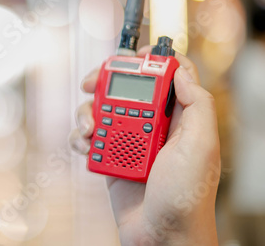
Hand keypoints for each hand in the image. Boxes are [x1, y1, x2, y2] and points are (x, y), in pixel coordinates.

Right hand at [70, 47, 220, 244]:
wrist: (161, 237)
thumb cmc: (187, 197)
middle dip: (104, 81)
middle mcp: (152, 125)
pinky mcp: (110, 157)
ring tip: (88, 129)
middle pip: (124, 88)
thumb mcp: (202, 147)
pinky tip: (85, 147)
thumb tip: (179, 70)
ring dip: (86, 114)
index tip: (135, 55)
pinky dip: (80, 138)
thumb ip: (196, 105)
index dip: (152, 60)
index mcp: (178, 118)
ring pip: (100, 110)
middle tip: (89, 82)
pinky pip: (89, 138)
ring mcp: (128, 141)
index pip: (166, 77)